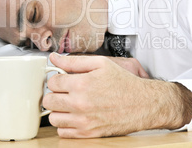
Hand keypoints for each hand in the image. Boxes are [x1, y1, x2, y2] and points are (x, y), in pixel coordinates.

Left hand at [43, 53, 191, 137]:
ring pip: (53, 118)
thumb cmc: (124, 83)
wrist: (143, 104)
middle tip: (65, 92)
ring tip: (69, 104)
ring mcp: (83, 120)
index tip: (63, 80)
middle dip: (55, 94)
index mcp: (82, 84)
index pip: (52, 82)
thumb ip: (75, 61)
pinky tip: (75, 115)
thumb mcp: (101, 64)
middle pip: (49, 100)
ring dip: (58, 110)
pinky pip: (62, 132)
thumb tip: (54, 58)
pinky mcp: (87, 133)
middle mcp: (80, 103)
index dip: (57, 79)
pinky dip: (65, 124)